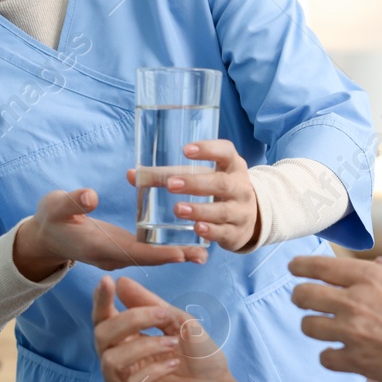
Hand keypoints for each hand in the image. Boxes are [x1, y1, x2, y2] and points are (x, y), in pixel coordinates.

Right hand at [16, 188, 206, 278]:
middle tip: (203, 255)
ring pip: (150, 257)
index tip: (181, 253)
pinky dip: (165, 249)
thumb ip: (72, 202)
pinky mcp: (120, 249)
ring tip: (203, 252)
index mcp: (98, 247)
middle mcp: (111, 255)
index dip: (157, 252)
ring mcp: (117, 255)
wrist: (45, 237)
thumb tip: (90, 196)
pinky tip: (185, 245)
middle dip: (175, 257)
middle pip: (148, 258)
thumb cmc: (51, 218)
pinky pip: (146, 252)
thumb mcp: (55, 206)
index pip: (133, 251)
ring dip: (175, 255)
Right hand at [92, 275, 248, 381]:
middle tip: (162, 315)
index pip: (104, 320)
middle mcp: (120, 364)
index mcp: (128, 341)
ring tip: (172, 344)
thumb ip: (153, 306)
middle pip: (101, 336)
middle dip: (130, 319)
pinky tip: (173, 365)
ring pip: (111, 361)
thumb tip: (122, 282)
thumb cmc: (201, 361)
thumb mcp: (181, 324)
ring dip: (145, 346)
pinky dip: (152, 371)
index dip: (101, 301)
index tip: (108, 282)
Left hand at [133, 139, 259, 252]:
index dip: (208, 149)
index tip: (185, 150)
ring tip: (177, 209)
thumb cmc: (216, 190)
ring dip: (200, 210)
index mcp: (232, 166)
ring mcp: (241, 211)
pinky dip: (211, 231)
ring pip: (222, 210)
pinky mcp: (237, 232)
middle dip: (196, 184)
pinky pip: (224, 232)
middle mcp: (240, 187)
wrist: (248, 217)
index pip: (225, 151)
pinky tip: (197, 228)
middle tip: (171, 184)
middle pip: (222, 183)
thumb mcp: (201, 177)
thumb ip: (168, 175)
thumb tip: (133, 175)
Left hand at [287, 255, 381, 381]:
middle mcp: (354, 302)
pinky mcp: (354, 361)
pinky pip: (324, 357)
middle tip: (305, 299)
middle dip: (300, 295)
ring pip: (308, 326)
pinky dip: (330, 355)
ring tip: (326, 328)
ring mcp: (351, 333)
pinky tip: (342, 354)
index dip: (301, 265)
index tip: (294, 267)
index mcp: (372, 278)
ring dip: (315, 325)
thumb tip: (379, 264)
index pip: (320, 266)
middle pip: (303, 295)